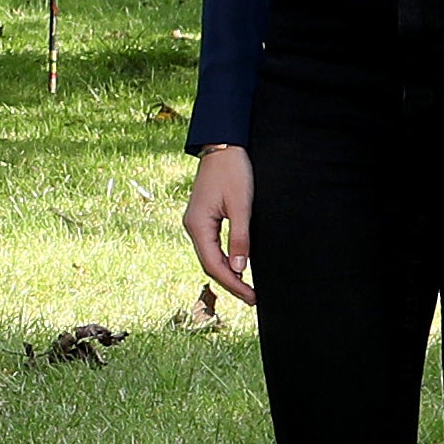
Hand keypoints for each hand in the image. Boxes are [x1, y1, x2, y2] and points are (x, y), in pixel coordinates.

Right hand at [181, 143, 253, 306]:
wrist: (222, 145)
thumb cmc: (233, 171)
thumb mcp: (241, 206)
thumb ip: (240, 239)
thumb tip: (239, 268)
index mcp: (198, 225)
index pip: (214, 265)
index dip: (233, 284)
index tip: (252, 297)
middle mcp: (192, 226)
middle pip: (209, 264)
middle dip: (230, 283)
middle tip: (252, 298)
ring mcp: (195, 222)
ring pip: (209, 256)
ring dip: (226, 272)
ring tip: (246, 287)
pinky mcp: (202, 217)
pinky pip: (210, 245)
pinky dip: (223, 259)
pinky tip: (235, 265)